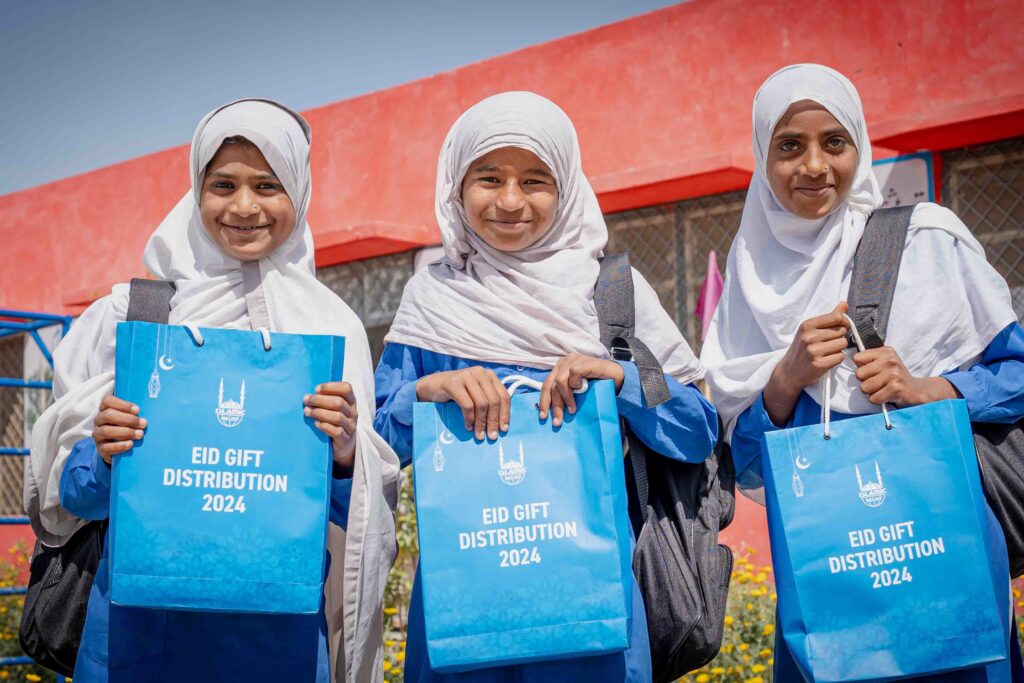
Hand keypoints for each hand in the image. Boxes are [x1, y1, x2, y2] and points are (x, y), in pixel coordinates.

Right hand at [93, 395, 145, 464]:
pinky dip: (119, 446)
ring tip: (140, 434)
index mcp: (105, 410)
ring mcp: (98, 435)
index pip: (107, 401)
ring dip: (126, 432)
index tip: (138, 410)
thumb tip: (157, 408)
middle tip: (144, 424)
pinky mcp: (101, 449)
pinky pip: (106, 447)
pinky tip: (130, 444)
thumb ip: (137, 413)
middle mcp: (99, 421)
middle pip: (108, 415)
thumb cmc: (128, 428)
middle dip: (128, 419)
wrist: (119, 449)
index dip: (122, 404)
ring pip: (106, 431)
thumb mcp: (131, 418)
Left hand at [305, 382, 357, 468]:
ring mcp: (350, 426)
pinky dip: (324, 426)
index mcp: (351, 401)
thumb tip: (308, 395)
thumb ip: (327, 400)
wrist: (344, 445)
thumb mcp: (335, 409)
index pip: (346, 389)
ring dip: (320, 413)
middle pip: (339, 402)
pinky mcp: (345, 439)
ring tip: (307, 412)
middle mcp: (353, 413)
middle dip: (320, 400)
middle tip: (306, 400)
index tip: (316, 389)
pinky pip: (336, 431)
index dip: (331, 387)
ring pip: (337, 417)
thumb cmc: (335, 422)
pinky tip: (316, 424)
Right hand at [416, 367, 508, 440]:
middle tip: (491, 436)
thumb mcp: (476, 394)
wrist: (432, 386)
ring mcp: (467, 376)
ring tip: (479, 435)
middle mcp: (480, 372)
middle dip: (493, 421)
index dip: (505, 413)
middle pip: (493, 400)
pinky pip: (467, 405)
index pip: (503, 395)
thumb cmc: (457, 393)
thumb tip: (500, 425)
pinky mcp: (454, 383)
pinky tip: (468, 427)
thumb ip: (488, 401)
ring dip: (481, 423)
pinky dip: (469, 419)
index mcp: (489, 375)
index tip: (504, 429)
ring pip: (482, 403)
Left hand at [538, 353, 624, 426]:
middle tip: (558, 420)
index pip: (546, 385)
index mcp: (559, 369)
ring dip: (565, 398)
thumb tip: (554, 412)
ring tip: (572, 409)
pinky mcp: (582, 361)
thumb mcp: (577, 391)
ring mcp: (572, 360)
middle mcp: (563, 363)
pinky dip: (576, 384)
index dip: (544, 401)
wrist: (616, 376)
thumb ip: (566, 394)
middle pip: (551, 385)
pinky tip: (582, 389)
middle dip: (554, 405)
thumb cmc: (596, 385)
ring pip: (560, 381)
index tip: (543, 416)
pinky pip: (573, 374)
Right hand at [764, 302, 849, 424]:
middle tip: (829, 343)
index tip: (841, 326)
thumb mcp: (810, 330)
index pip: (837, 317)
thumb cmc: (801, 349)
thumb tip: (844, 304)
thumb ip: (829, 317)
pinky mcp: (819, 364)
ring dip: (838, 349)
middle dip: (839, 337)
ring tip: (827, 352)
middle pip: (841, 331)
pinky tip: (827, 360)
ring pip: (843, 344)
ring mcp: (814, 351)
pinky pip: (840, 357)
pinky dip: (836, 359)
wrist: (789, 372)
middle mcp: (809, 337)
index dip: (844, 322)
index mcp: (807, 325)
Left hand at [854, 346, 957, 406]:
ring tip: (883, 389)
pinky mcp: (896, 388)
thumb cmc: (895, 377)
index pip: (857, 358)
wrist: (917, 390)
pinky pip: (873, 398)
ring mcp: (893, 374)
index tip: (873, 371)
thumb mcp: (883, 363)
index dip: (861, 368)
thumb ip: (868, 361)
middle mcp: (890, 360)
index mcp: (885, 352)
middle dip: (865, 382)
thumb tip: (846, 360)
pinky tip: (887, 395)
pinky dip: (878, 400)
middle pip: (859, 374)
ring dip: (871, 392)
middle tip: (878, 383)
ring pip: (864, 387)